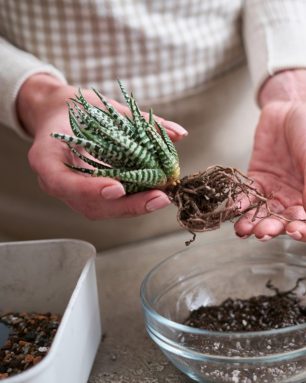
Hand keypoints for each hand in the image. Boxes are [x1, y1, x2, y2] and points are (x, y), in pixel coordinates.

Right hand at [17, 74, 187, 218]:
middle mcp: (56, 180)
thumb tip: (180, 133)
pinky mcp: (85, 194)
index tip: (117, 188)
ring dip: (133, 207)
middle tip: (158, 197)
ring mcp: (71, 191)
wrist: (60, 114)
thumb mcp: (101, 106)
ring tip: (161, 197)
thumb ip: (139, 121)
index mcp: (46, 157)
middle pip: (88, 205)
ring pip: (100, 210)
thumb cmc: (76, 108)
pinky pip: (108, 204)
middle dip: (126, 205)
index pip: (61, 181)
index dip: (88, 189)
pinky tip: (153, 195)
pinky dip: (132, 201)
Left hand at [235, 70, 305, 240]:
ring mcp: (275, 191)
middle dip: (272, 228)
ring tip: (244, 230)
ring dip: (252, 222)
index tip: (295, 232)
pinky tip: (235, 208)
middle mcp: (295, 199)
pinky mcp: (257, 181)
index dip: (303, 231)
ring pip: (263, 213)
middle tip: (262, 232)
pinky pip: (248, 196)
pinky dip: (240, 203)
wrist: (289, 111)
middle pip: (283, 221)